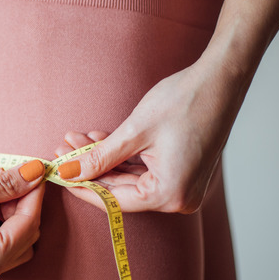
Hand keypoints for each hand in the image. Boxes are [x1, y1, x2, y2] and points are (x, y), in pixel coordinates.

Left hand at [54, 59, 243, 213]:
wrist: (220, 79)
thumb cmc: (183, 102)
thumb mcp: (134, 132)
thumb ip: (100, 158)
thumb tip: (69, 172)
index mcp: (170, 195)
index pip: (114, 200)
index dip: (82, 187)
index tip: (58, 175)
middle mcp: (179, 197)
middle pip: (120, 189)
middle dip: (89, 168)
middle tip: (62, 150)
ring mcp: (182, 184)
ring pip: (129, 177)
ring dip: (102, 159)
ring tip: (75, 140)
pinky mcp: (181, 170)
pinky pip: (143, 169)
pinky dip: (120, 155)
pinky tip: (97, 139)